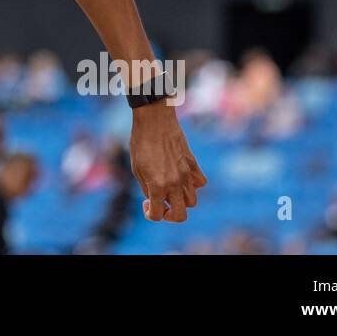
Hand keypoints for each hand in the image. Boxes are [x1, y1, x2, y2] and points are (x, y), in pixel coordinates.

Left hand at [129, 102, 206, 222]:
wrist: (154, 120)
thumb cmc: (140, 142)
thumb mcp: (136, 168)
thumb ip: (147, 188)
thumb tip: (155, 199)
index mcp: (157, 185)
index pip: (158, 215)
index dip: (150, 214)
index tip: (146, 203)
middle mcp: (174, 183)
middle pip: (180, 215)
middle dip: (169, 215)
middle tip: (161, 204)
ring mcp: (186, 174)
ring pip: (192, 201)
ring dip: (180, 201)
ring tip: (170, 190)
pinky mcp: (193, 164)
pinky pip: (200, 183)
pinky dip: (193, 185)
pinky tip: (181, 178)